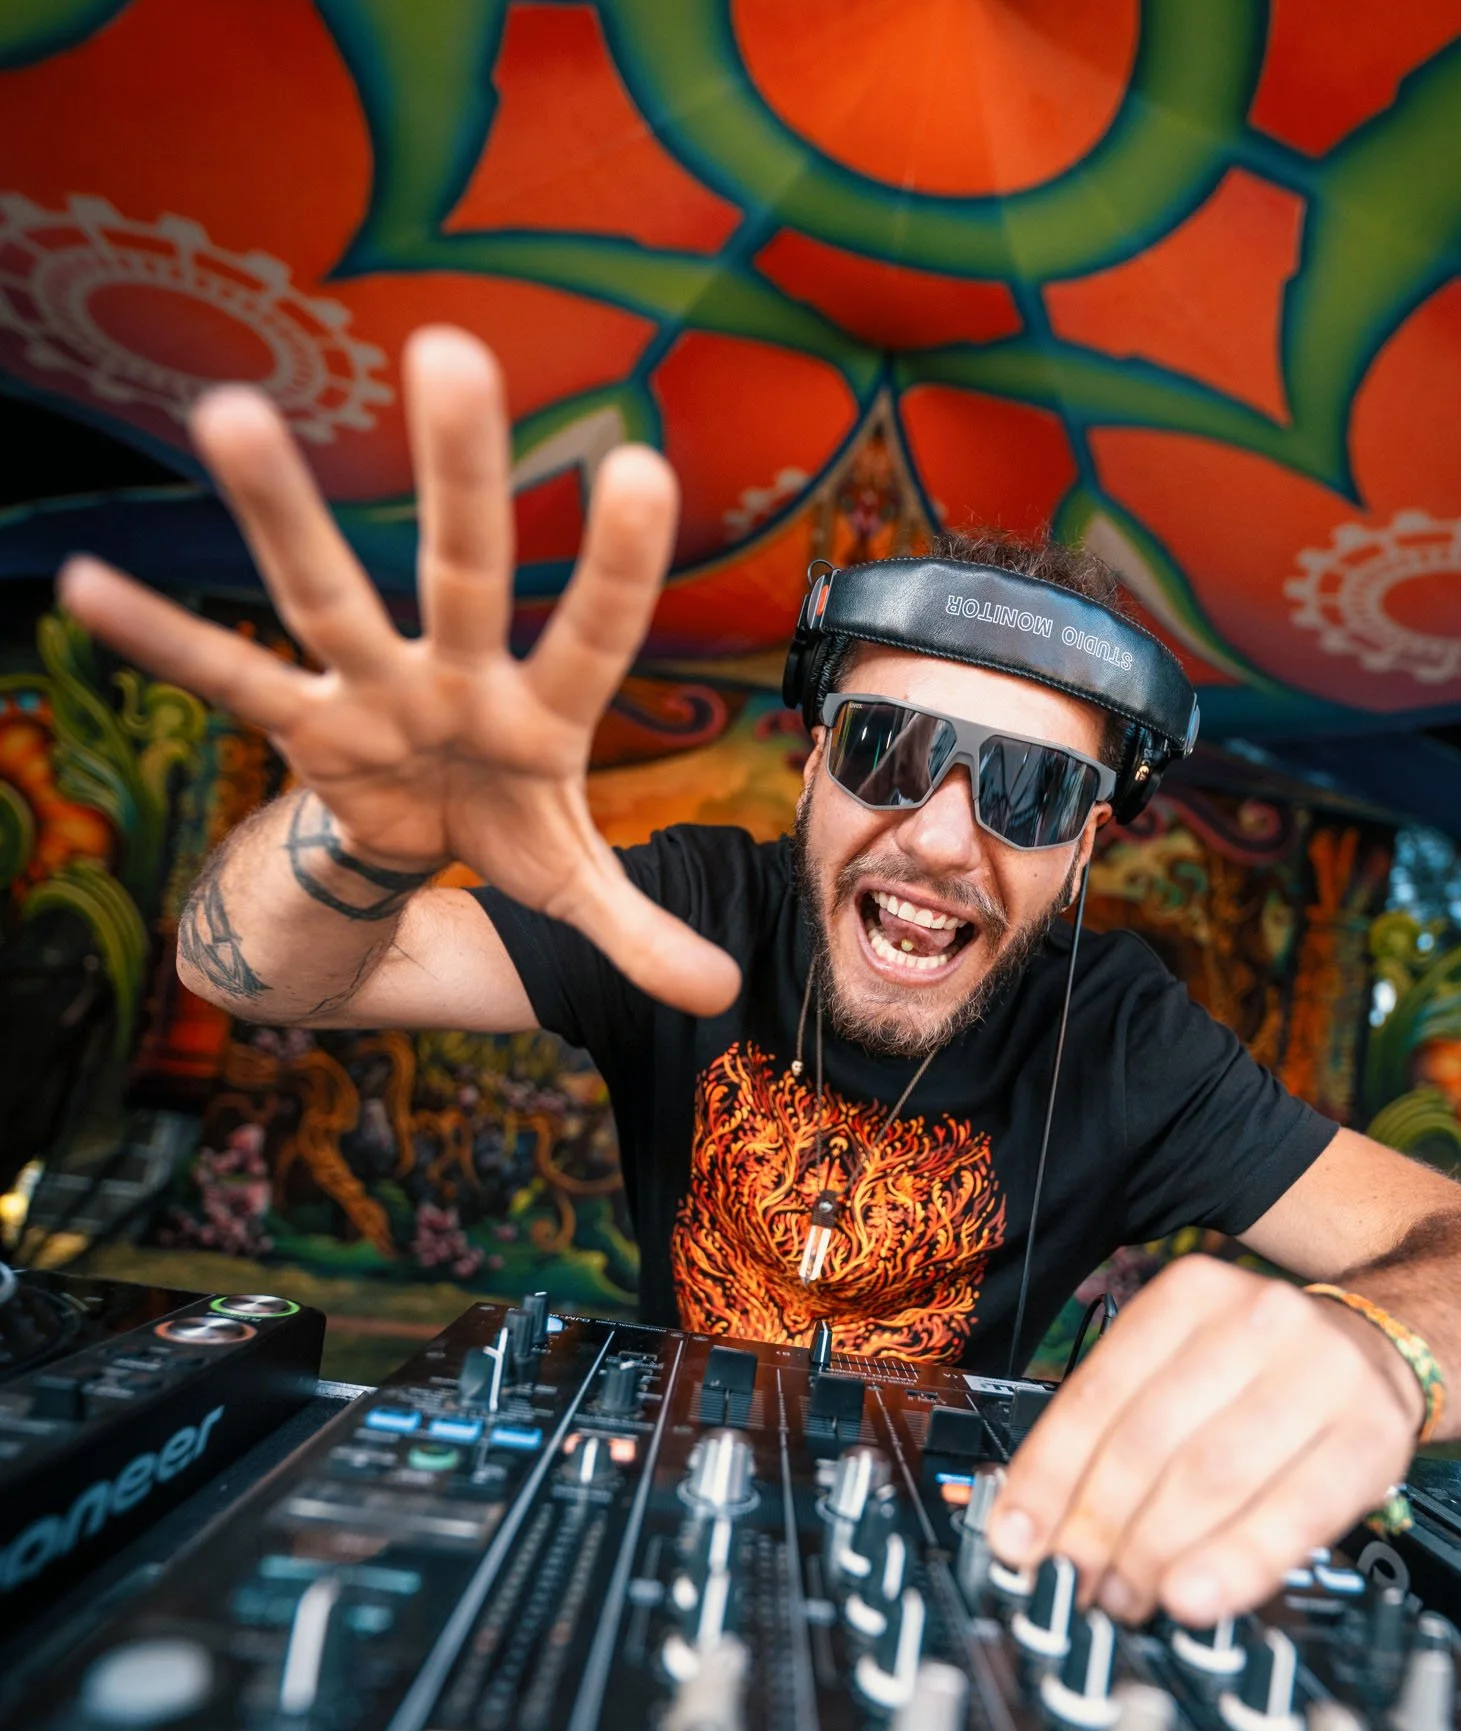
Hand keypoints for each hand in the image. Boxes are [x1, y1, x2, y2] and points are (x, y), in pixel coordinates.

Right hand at [57, 326, 739, 1017]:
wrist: (422, 842)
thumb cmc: (508, 828)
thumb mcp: (574, 886)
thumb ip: (639, 933)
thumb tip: (719, 997)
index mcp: (542, 709)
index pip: (591, 630)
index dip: (614, 563)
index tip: (637, 467)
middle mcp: (456, 673)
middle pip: (459, 568)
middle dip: (457, 472)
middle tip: (450, 348)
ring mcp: (372, 688)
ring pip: (325, 596)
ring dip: (279, 514)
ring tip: (229, 413)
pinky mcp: (301, 724)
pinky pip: (227, 680)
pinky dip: (162, 642)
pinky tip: (85, 586)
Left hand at [989, 1255, 1424, 1624]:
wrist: (1390, 1346)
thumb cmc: (1266, 1375)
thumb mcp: (1190, 1366)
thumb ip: (1120, 1428)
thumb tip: (1034, 1524)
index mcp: (1191, 1295)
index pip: (1100, 1393)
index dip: (1051, 1477)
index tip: (1018, 1541)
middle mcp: (1258, 1319)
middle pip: (1151, 1439)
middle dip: (1100, 1527)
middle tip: (1074, 1585)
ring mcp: (1323, 1372)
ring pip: (1213, 1476)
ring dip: (1156, 1553)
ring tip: (1124, 1600)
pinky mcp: (1374, 1434)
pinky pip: (1295, 1511)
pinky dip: (1237, 1561)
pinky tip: (1196, 1597)